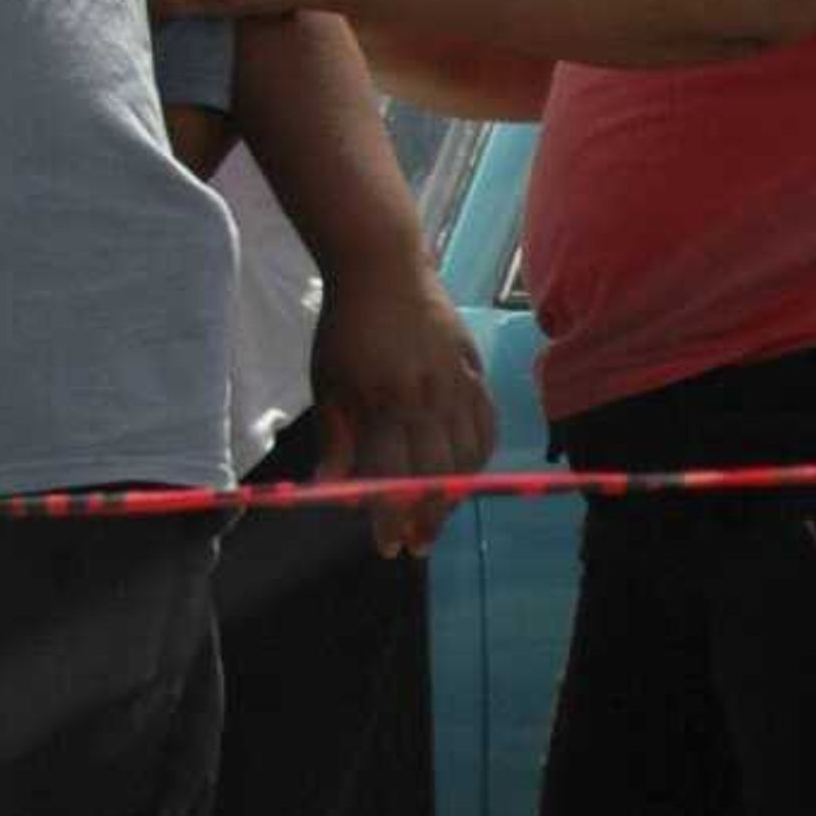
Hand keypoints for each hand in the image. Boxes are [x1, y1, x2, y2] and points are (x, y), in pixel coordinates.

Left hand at [308, 266, 495, 556]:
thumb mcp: (328, 383)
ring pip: (469, 457)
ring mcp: (457, 384)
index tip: (387, 547)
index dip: (391, 517)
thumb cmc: (345, 329)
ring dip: (455, 493)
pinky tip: (464, 472)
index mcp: (384, 402)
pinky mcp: (475, 371)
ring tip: (435, 515)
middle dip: (426, 518)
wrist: (382, 268)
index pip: (392, 477)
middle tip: (415, 545)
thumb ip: (335, 441)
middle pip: (437, 476)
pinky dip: (479, 456)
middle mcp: (427, 398)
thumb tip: (331, 492)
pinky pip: (487, 426)